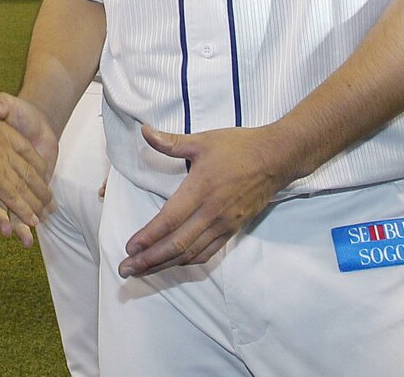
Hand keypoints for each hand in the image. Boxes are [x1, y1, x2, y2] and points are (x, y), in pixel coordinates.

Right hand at [0, 93, 58, 246]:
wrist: (38, 123)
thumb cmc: (18, 112)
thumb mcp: (8, 104)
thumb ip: (0, 105)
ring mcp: (7, 186)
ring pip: (4, 208)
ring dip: (8, 222)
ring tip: (12, 234)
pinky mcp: (22, 192)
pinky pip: (22, 211)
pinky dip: (25, 223)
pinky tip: (29, 237)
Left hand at [119, 123, 296, 277]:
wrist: (277, 158)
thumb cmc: (238, 147)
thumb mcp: (202, 140)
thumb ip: (170, 142)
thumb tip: (145, 131)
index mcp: (200, 190)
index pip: (169, 220)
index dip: (148, 237)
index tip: (129, 248)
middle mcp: (211, 212)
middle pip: (177, 244)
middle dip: (150, 259)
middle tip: (126, 269)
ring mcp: (224, 224)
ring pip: (191, 253)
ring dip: (166, 264)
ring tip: (143, 271)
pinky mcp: (233, 229)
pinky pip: (208, 251)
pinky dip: (189, 261)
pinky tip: (174, 264)